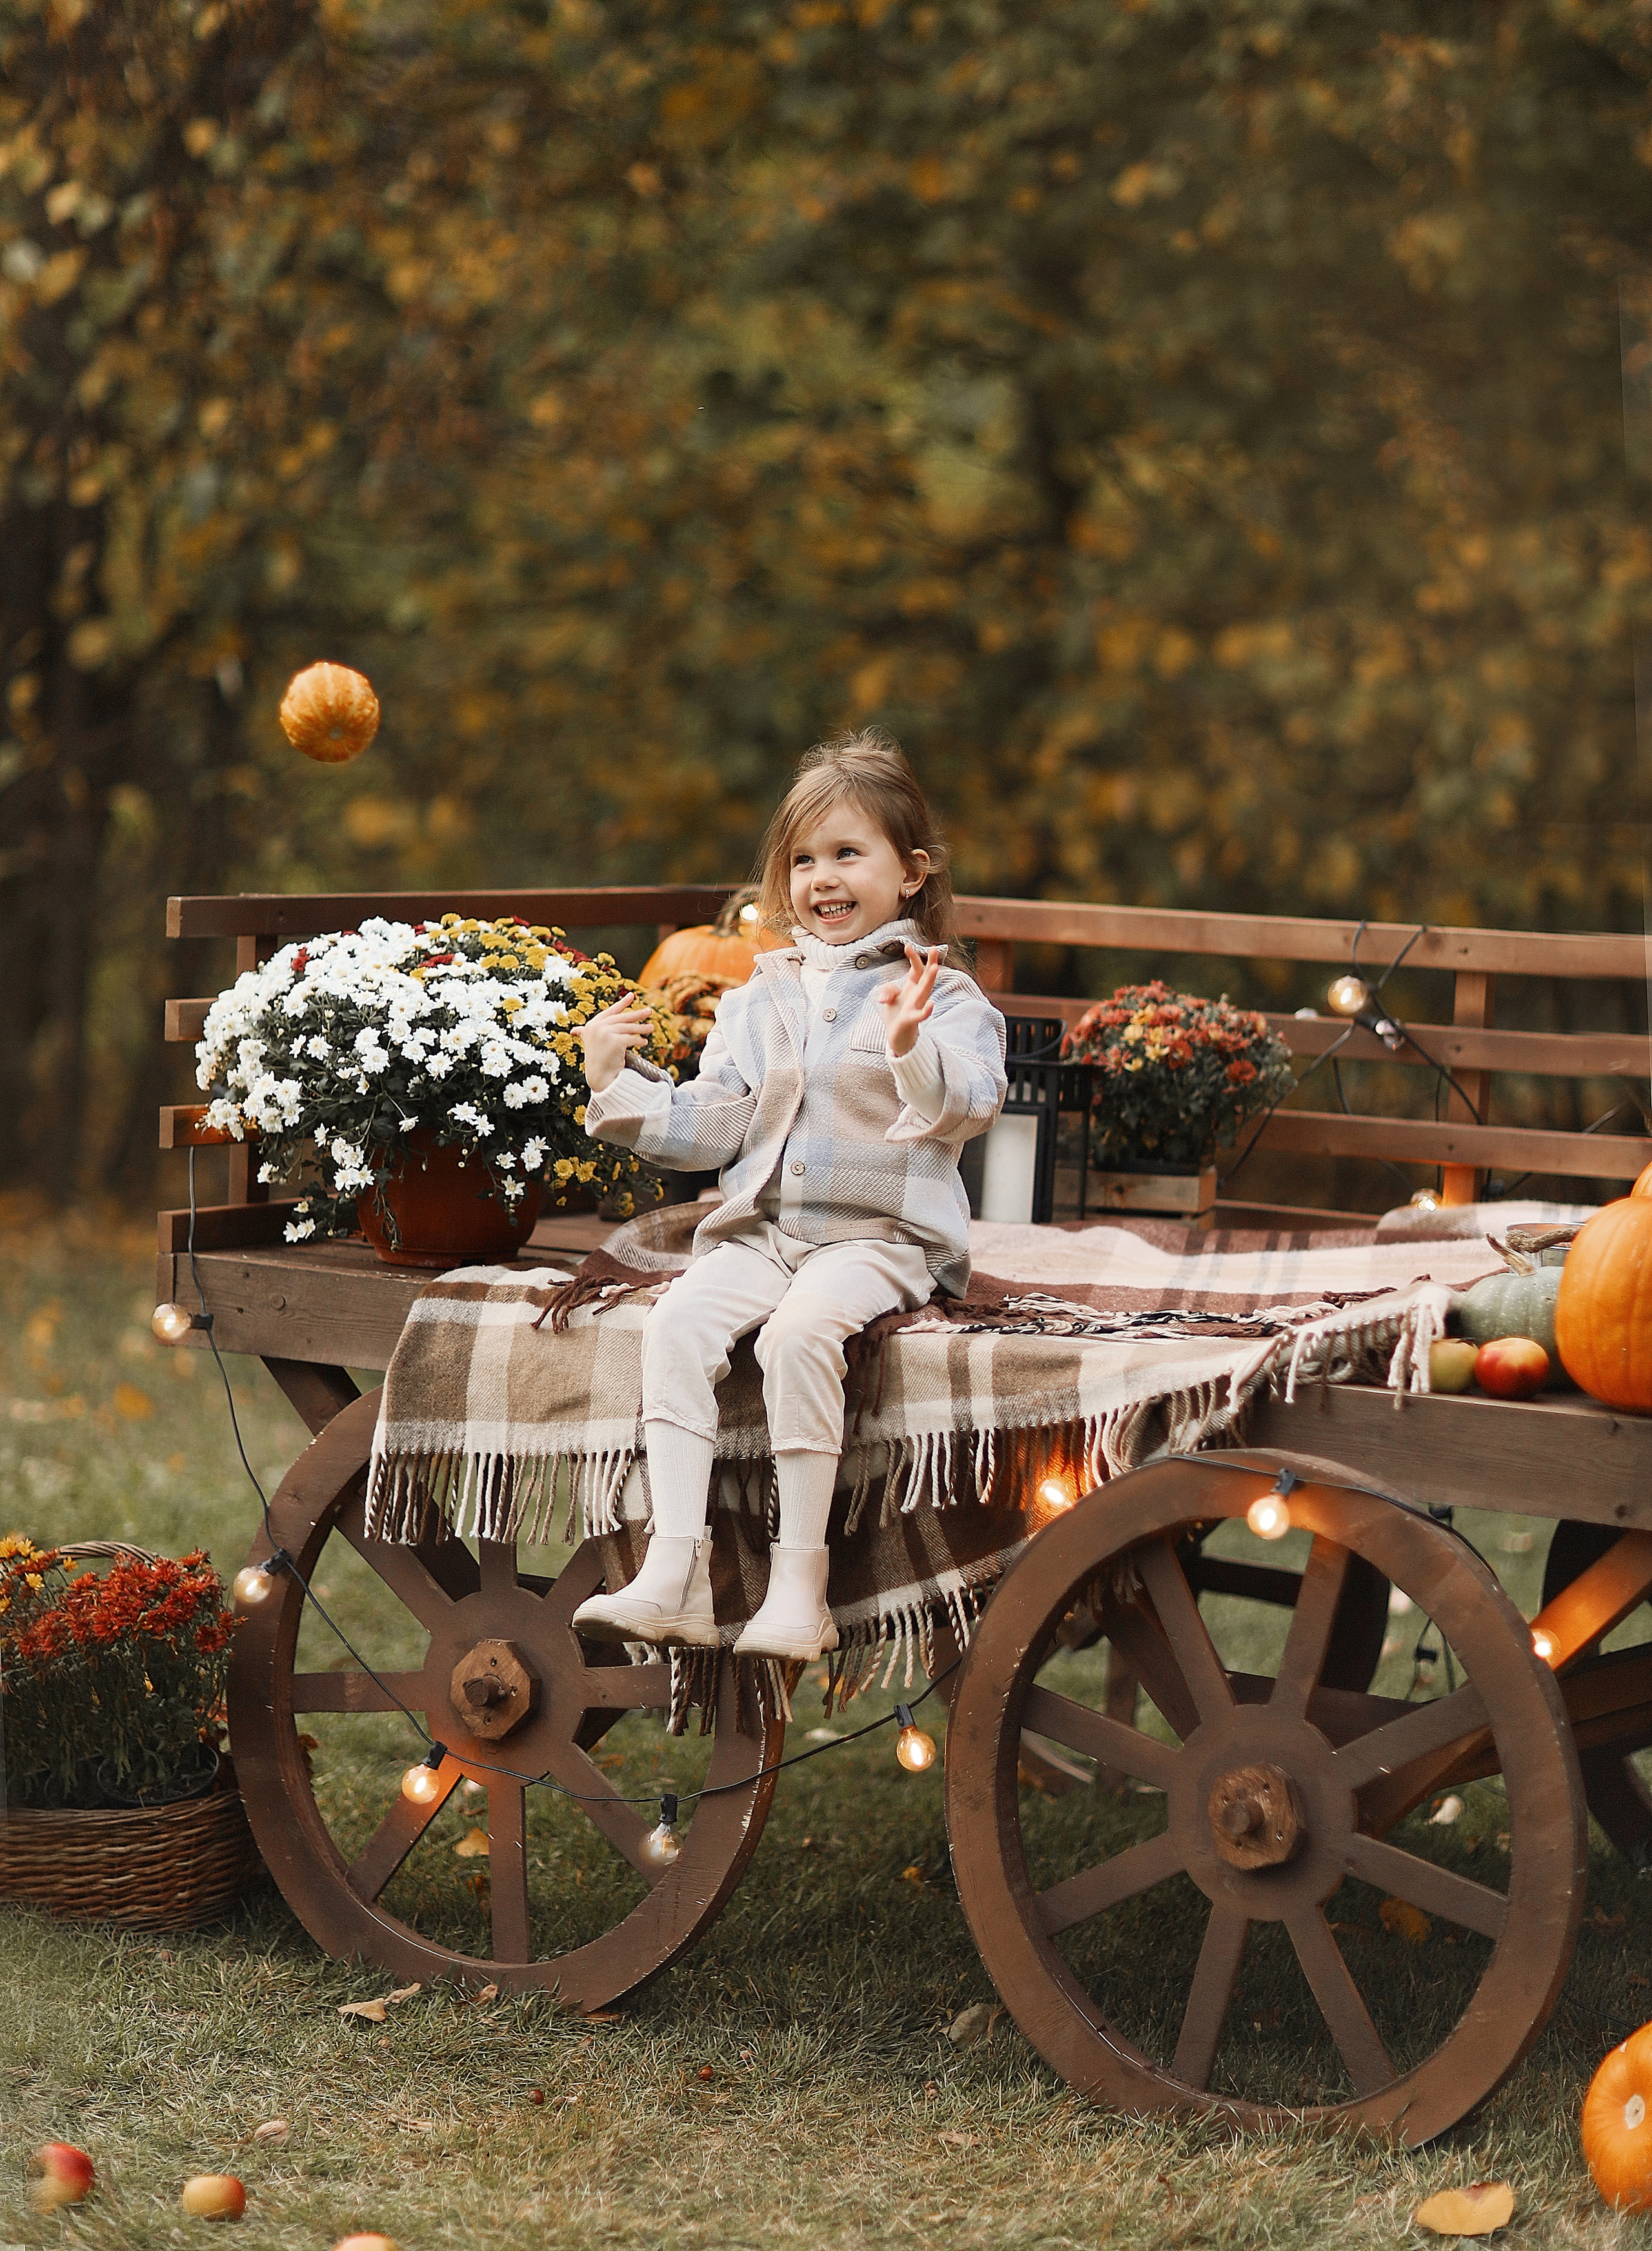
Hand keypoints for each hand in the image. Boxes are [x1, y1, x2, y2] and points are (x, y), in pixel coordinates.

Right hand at [579, 996, 652, 1091]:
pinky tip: (644, 1042)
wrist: (598, 1075)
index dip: (622, 1003)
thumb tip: (574, 1030)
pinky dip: (639, 1041)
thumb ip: (586, 1033)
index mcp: (592, 1025)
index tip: (632, 996)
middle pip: (622, 1018)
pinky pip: (631, 1038)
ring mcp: (605, 1033)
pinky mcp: (615, 1041)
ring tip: (651, 1028)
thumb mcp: (591, 1042)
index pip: (611, 1011)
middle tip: (649, 1011)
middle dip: (637, 1014)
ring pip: (629, 1028)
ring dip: (642, 1028)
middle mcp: (597, 1027)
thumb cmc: (596, 1059)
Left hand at [875, 943, 940, 1057]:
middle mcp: (917, 995)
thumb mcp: (889, 997)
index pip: (916, 969)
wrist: (897, 1036)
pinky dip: (926, 1011)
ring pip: (925, 991)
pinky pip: (920, 1015)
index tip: (907, 945)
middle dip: (930, 962)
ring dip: (930, 979)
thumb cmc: (896, 1014)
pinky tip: (931, 1004)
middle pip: (925, 976)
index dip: (913, 957)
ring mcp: (915, 1006)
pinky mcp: (910, 1019)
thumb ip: (888, 990)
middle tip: (934, 949)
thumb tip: (884, 997)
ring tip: (935, 967)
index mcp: (913, 987)